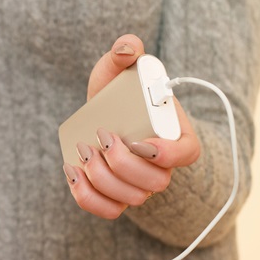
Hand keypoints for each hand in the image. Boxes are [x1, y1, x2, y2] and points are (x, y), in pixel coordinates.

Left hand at [63, 35, 199, 218]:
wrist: (101, 116)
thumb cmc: (116, 94)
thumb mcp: (118, 70)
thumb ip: (124, 51)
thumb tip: (126, 48)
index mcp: (174, 135)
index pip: (187, 153)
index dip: (168, 154)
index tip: (140, 141)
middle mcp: (160, 166)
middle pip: (154, 183)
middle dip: (123, 163)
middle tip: (101, 136)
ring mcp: (138, 186)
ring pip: (130, 200)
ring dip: (102, 176)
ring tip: (83, 149)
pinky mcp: (113, 197)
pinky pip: (107, 210)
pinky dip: (86, 196)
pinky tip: (73, 171)